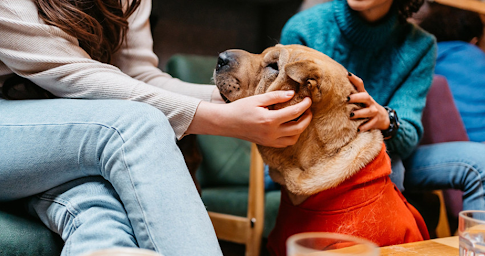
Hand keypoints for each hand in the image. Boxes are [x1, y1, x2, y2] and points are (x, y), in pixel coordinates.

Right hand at [189, 90, 312, 147]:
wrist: (226, 123)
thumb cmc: (240, 108)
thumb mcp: (257, 99)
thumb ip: (276, 96)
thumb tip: (292, 94)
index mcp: (270, 120)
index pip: (294, 113)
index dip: (305, 105)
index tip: (309, 99)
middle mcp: (272, 133)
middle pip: (298, 128)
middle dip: (307, 118)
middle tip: (309, 110)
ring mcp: (269, 141)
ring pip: (293, 138)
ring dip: (301, 129)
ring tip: (301, 118)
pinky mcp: (267, 144)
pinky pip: (285, 143)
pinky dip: (292, 136)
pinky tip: (291, 127)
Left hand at [347, 73, 389, 131]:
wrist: (382, 118)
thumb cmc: (365, 106)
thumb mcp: (360, 99)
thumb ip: (351, 93)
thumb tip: (334, 85)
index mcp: (364, 95)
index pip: (360, 84)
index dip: (354, 79)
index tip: (346, 74)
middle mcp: (369, 102)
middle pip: (365, 97)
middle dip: (356, 97)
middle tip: (347, 99)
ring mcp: (373, 111)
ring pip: (368, 111)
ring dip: (359, 113)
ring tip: (351, 115)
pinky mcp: (375, 121)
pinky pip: (370, 124)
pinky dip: (364, 127)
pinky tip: (358, 129)